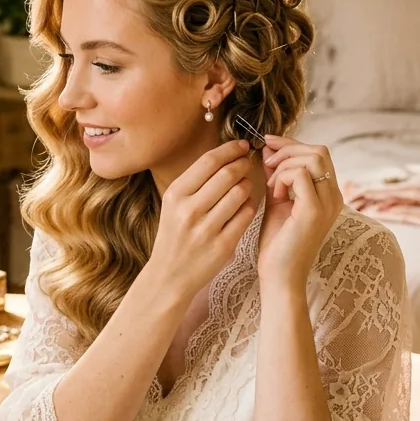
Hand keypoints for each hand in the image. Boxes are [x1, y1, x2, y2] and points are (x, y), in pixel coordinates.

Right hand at [148, 139, 257, 301]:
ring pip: (240, 193)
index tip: (241, 146)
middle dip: (243, 164)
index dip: (230, 149)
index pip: (209, 161)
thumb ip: (196, 182)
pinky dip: (250, 206)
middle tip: (247, 163)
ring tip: (245, 186)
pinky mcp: (223, 245)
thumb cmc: (175, 235)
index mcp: (175, 194)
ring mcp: (206, 229)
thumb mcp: (174, 205)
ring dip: (248, 185)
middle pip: (228, 174)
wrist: (169, 275)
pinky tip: (244, 206)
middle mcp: (189, 210)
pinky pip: (246, 215)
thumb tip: (225, 155)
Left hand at [257, 134, 342, 290]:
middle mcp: (334, 197)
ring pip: (313, 158)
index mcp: (328, 194)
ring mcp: (327, 204)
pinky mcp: (315, 211)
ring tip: (271, 186)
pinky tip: (275, 196)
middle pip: (319, 150)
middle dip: (288, 149)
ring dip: (284, 165)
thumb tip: (269, 149)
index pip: (317, 153)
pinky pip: (302, 175)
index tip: (268, 143)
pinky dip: (283, 178)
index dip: (291, 143)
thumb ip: (276, 175)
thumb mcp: (276, 200)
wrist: (279, 276)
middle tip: (266, 163)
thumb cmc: (277, 244)